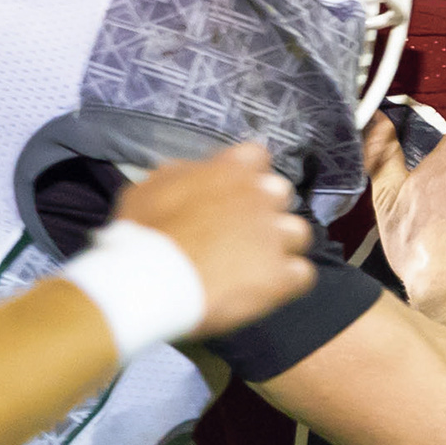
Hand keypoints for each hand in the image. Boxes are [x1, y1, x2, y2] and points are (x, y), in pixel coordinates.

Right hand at [113, 140, 314, 336]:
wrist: (150, 282)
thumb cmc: (142, 234)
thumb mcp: (148, 189)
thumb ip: (180, 176)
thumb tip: (192, 174)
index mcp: (229, 171)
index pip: (257, 156)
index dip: (249, 174)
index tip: (236, 191)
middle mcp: (260, 197)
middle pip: (282, 194)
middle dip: (267, 209)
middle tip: (244, 231)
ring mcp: (274, 237)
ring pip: (299, 233)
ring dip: (282, 245)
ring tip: (256, 263)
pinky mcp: (281, 276)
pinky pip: (303, 273)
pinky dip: (289, 281)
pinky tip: (267, 288)